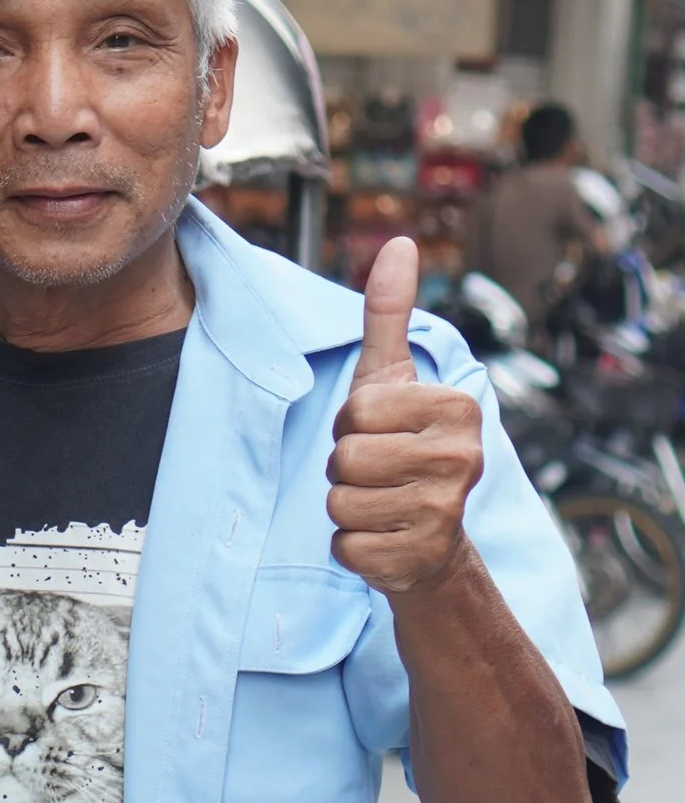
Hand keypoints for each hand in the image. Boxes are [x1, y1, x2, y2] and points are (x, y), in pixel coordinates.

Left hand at [326, 234, 485, 603]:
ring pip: (339, 502)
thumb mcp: (392, 378)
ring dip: (344, 505)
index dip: (351, 423)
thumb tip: (399, 242)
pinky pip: (345, 545)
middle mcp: (463, 459)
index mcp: (458, 409)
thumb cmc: (402, 445)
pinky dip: (350, 545)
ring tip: (379, 502)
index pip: (357, 411)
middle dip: (344, 466)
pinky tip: (381, 537)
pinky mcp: (416, 559)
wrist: (429, 539)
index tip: (379, 432)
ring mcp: (443, 513)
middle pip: (345, 456)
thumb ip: (389, 314)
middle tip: (377, 471)